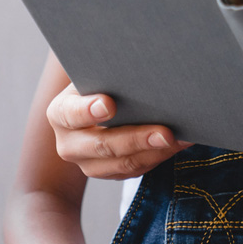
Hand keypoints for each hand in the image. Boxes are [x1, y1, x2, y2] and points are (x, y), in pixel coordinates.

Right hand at [45, 86, 190, 179]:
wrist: (93, 109)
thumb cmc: (99, 84)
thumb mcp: (95, 76)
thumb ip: (110, 76)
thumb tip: (142, 69)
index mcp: (60, 113)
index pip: (71, 113)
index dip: (88, 110)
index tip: (109, 104)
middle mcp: (69, 144)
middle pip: (103, 145)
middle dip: (137, 139)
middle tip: (166, 132)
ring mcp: (88, 164)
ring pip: (124, 164)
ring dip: (156, 152)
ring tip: (182, 138)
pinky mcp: (110, 174)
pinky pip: (137, 170)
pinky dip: (160, 157)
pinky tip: (180, 144)